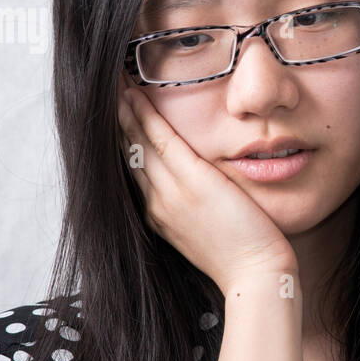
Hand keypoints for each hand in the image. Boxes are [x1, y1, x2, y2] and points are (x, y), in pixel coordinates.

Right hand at [116, 72, 296, 292]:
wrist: (257, 276)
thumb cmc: (243, 257)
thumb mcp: (208, 232)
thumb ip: (196, 209)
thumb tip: (199, 192)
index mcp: (159, 216)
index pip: (133, 171)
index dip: (120, 141)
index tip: (113, 118)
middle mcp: (156, 204)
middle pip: (126, 154)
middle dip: (114, 121)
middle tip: (103, 92)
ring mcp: (171, 194)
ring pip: (136, 143)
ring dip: (122, 111)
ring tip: (112, 84)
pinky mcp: (192, 182)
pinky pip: (160, 141)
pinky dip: (144, 115)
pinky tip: (132, 95)